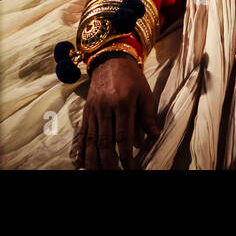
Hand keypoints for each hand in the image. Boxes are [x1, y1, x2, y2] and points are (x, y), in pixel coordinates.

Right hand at [77, 54, 158, 168]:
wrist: (111, 60)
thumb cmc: (132, 79)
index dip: (126, 156)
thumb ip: (148, 116)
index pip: (124, 136)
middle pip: (105, 141)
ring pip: (91, 139)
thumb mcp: (145, 94)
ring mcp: (93, 110)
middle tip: (113, 174)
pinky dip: (80, 148)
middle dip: (108, 162)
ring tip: (95, 173)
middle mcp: (105, 108)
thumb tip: (155, 136)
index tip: (131, 169)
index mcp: (123, 104)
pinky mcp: (86, 111)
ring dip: (93, 159)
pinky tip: (80, 161)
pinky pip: (82, 132)